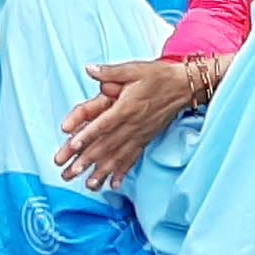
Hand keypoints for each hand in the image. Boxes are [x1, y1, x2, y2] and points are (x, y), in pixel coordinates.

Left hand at [56, 55, 201, 188]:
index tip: (72, 145)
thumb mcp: (134, 68)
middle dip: (87, 161)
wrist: (184, 87)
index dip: (87, 134)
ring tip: (88, 185)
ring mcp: (139, 135)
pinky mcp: (145, 140)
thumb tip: (90, 69)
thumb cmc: (159, 76)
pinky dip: (123, 173)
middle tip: (70, 173)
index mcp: (127, 107)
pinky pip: (132, 159)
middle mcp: (132, 125)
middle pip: (106, 145)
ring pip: (117, 157)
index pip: (104, 123)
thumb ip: (111, 72)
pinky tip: (114, 185)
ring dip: (102, 172)